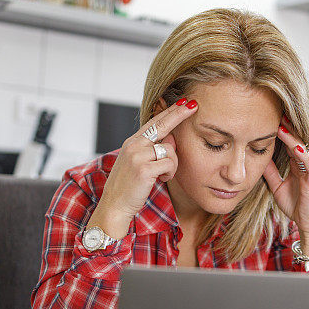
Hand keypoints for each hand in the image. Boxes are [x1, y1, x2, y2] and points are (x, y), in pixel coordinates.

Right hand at [88, 98, 197, 238]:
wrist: (115, 205)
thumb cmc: (129, 186)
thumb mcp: (138, 163)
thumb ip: (151, 150)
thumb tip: (171, 140)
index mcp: (132, 142)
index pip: (154, 122)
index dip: (169, 111)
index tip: (182, 103)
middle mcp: (134, 145)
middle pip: (162, 125)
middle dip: (179, 114)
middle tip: (193, 105)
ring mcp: (138, 156)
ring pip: (170, 149)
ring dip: (173, 164)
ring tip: (163, 175)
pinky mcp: (144, 169)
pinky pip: (169, 164)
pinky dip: (170, 173)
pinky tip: (161, 180)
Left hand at [262, 114, 308, 255]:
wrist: (308, 224)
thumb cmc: (295, 205)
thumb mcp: (277, 187)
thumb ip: (271, 173)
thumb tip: (259, 159)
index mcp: (296, 165)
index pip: (287, 144)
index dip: (278, 132)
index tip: (267, 119)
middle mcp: (304, 165)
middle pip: (295, 141)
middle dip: (286, 128)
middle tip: (275, 112)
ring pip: (302, 149)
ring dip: (292, 137)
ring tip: (282, 125)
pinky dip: (303, 154)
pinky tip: (296, 146)